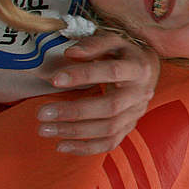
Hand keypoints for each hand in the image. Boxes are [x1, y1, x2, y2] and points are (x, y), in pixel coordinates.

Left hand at [38, 32, 159, 154]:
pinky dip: (85, 148)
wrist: (146, 68)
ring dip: (75, 132)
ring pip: (109, 129)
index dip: (84, 75)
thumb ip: (94, 44)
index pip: (112, 72)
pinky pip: (110, 143)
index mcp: (138, 68)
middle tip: (42, 113)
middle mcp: (141, 93)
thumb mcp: (113, 40)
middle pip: (110, 107)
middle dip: (74, 112)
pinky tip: (61, 146)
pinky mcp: (129, 127)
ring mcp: (136, 113)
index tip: (54, 79)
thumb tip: (71, 53)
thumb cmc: (124, 52)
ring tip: (44, 129)